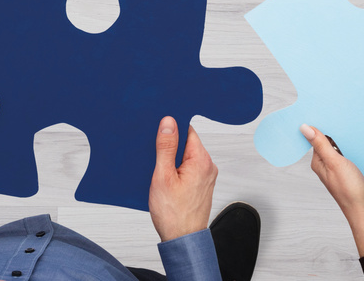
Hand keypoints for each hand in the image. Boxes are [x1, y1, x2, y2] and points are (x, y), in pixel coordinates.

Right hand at [148, 117, 216, 241]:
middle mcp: (208, 166)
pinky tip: (167, 182)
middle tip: (156, 157)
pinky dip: (177, 171)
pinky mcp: (202, 185)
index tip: (158, 134)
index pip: (187, 130)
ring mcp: (206, 177)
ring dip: (172, 161)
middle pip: (187, 143)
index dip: (171, 129)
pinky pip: (188, 169)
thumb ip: (166, 147)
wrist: (182, 240)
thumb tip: (168, 122)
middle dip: (170, 147)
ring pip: (186, 157)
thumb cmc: (174, 214)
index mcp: (201, 160)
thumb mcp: (163, 176)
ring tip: (161, 174)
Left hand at [300, 125, 363, 256]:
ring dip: (349, 141)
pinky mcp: (355, 172)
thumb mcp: (335, 163)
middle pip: (330, 143)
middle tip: (342, 118)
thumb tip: (304, 128)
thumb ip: (321, 145)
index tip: (324, 112)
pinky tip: (363, 144)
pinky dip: (358, 149)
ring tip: (355, 129)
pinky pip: (354, 155)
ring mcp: (342, 169)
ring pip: (343, 149)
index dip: (320, 127)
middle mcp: (329, 166)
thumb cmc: (350, 192)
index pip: (316, 139)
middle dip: (336, 132)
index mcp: (320, 163)